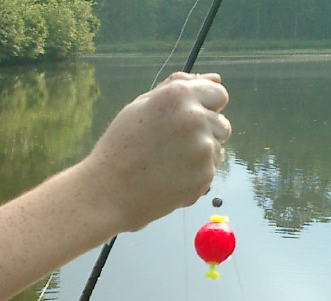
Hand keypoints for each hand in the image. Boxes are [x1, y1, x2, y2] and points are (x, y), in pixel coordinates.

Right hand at [84, 72, 230, 232]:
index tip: (187, 122)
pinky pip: (210, 171)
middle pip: (221, 123)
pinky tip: (169, 178)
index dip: (204, 108)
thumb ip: (178, 88)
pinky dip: (195, 176)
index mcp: (178, 95)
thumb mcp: (141, 106)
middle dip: (203, 134)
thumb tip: (214, 79)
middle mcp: (195, 117)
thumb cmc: (120, 147)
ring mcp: (202, 148)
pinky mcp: (204, 175)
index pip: (218, 95)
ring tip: (168, 164)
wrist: (108, 192)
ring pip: (217, 149)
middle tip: (171, 148)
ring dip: (200, 155)